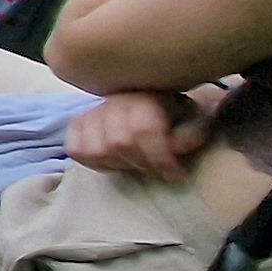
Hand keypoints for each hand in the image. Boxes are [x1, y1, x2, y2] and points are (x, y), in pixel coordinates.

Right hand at [66, 86, 217, 181]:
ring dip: (118, 163)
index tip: (176, 174)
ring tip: (135, 163)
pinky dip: (94, 161)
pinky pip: (76, 150)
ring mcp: (91, 112)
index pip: (142, 129)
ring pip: (95, 149)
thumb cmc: (176, 114)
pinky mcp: (77, 125)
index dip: (160, 157)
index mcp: (144, 95)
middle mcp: (113, 101)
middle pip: (117, 143)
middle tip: (157, 169)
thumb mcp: (195, 119)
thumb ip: (191, 133)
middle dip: (141, 163)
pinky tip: (114, 160)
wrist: (154, 98)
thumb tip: (175, 147)